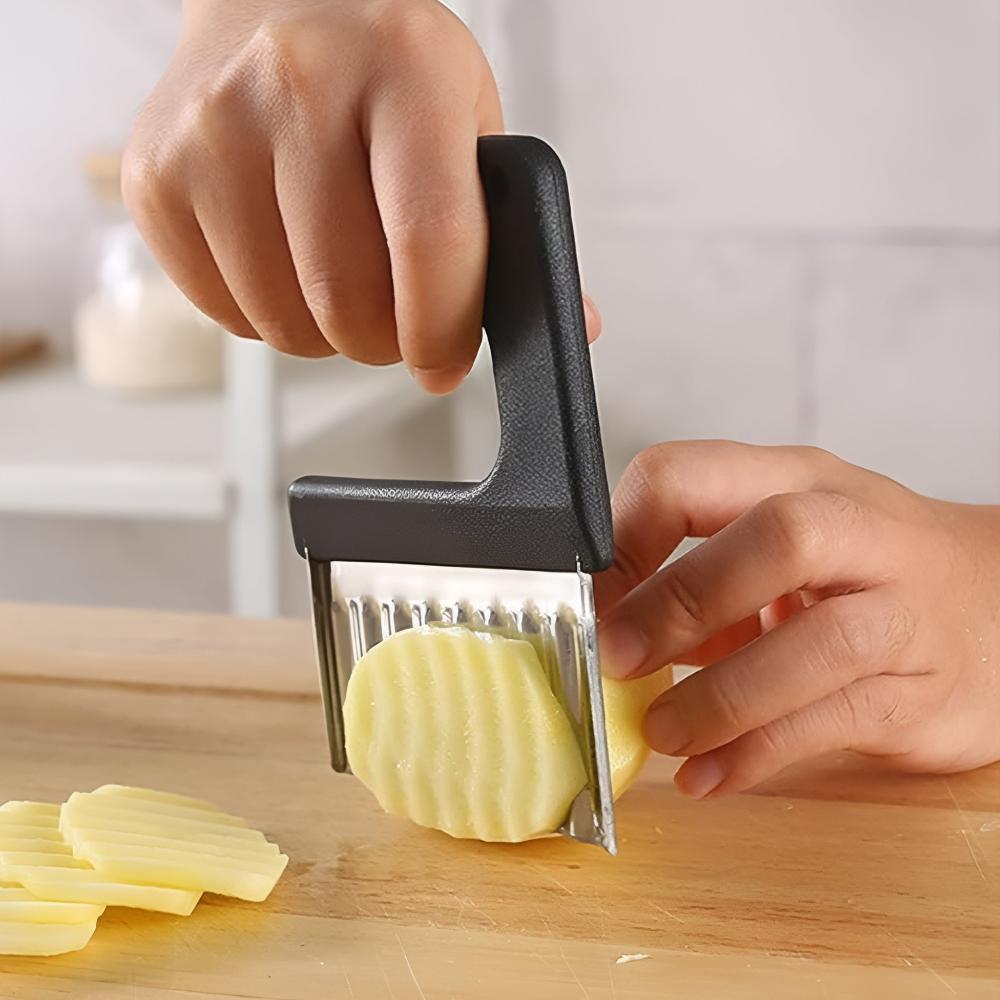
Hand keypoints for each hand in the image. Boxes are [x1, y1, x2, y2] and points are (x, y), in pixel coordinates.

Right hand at [123, 0, 598, 391]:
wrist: (276, 1)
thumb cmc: (385, 70)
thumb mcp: (470, 121)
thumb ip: (511, 230)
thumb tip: (572, 324)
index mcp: (405, 68)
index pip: (430, 239)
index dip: (442, 329)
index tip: (444, 362)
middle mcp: (297, 85)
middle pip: (350, 300)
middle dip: (386, 341)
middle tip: (395, 317)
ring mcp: (212, 130)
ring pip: (285, 323)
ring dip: (326, 334)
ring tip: (340, 279)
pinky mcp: (156, 175)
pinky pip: (226, 314)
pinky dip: (268, 316)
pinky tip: (285, 261)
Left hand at [596, 441, 999, 797]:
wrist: (997, 610)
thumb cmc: (867, 572)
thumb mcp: (783, 547)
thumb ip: (704, 579)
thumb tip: (609, 628)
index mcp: (796, 481)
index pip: (691, 474)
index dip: (626, 537)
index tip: (592, 600)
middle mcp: (858, 532)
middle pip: (779, 538)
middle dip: (681, 599)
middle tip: (618, 658)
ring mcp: (902, 610)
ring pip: (819, 643)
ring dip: (722, 695)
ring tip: (661, 731)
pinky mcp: (924, 691)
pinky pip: (836, 723)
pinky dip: (759, 753)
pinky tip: (708, 774)